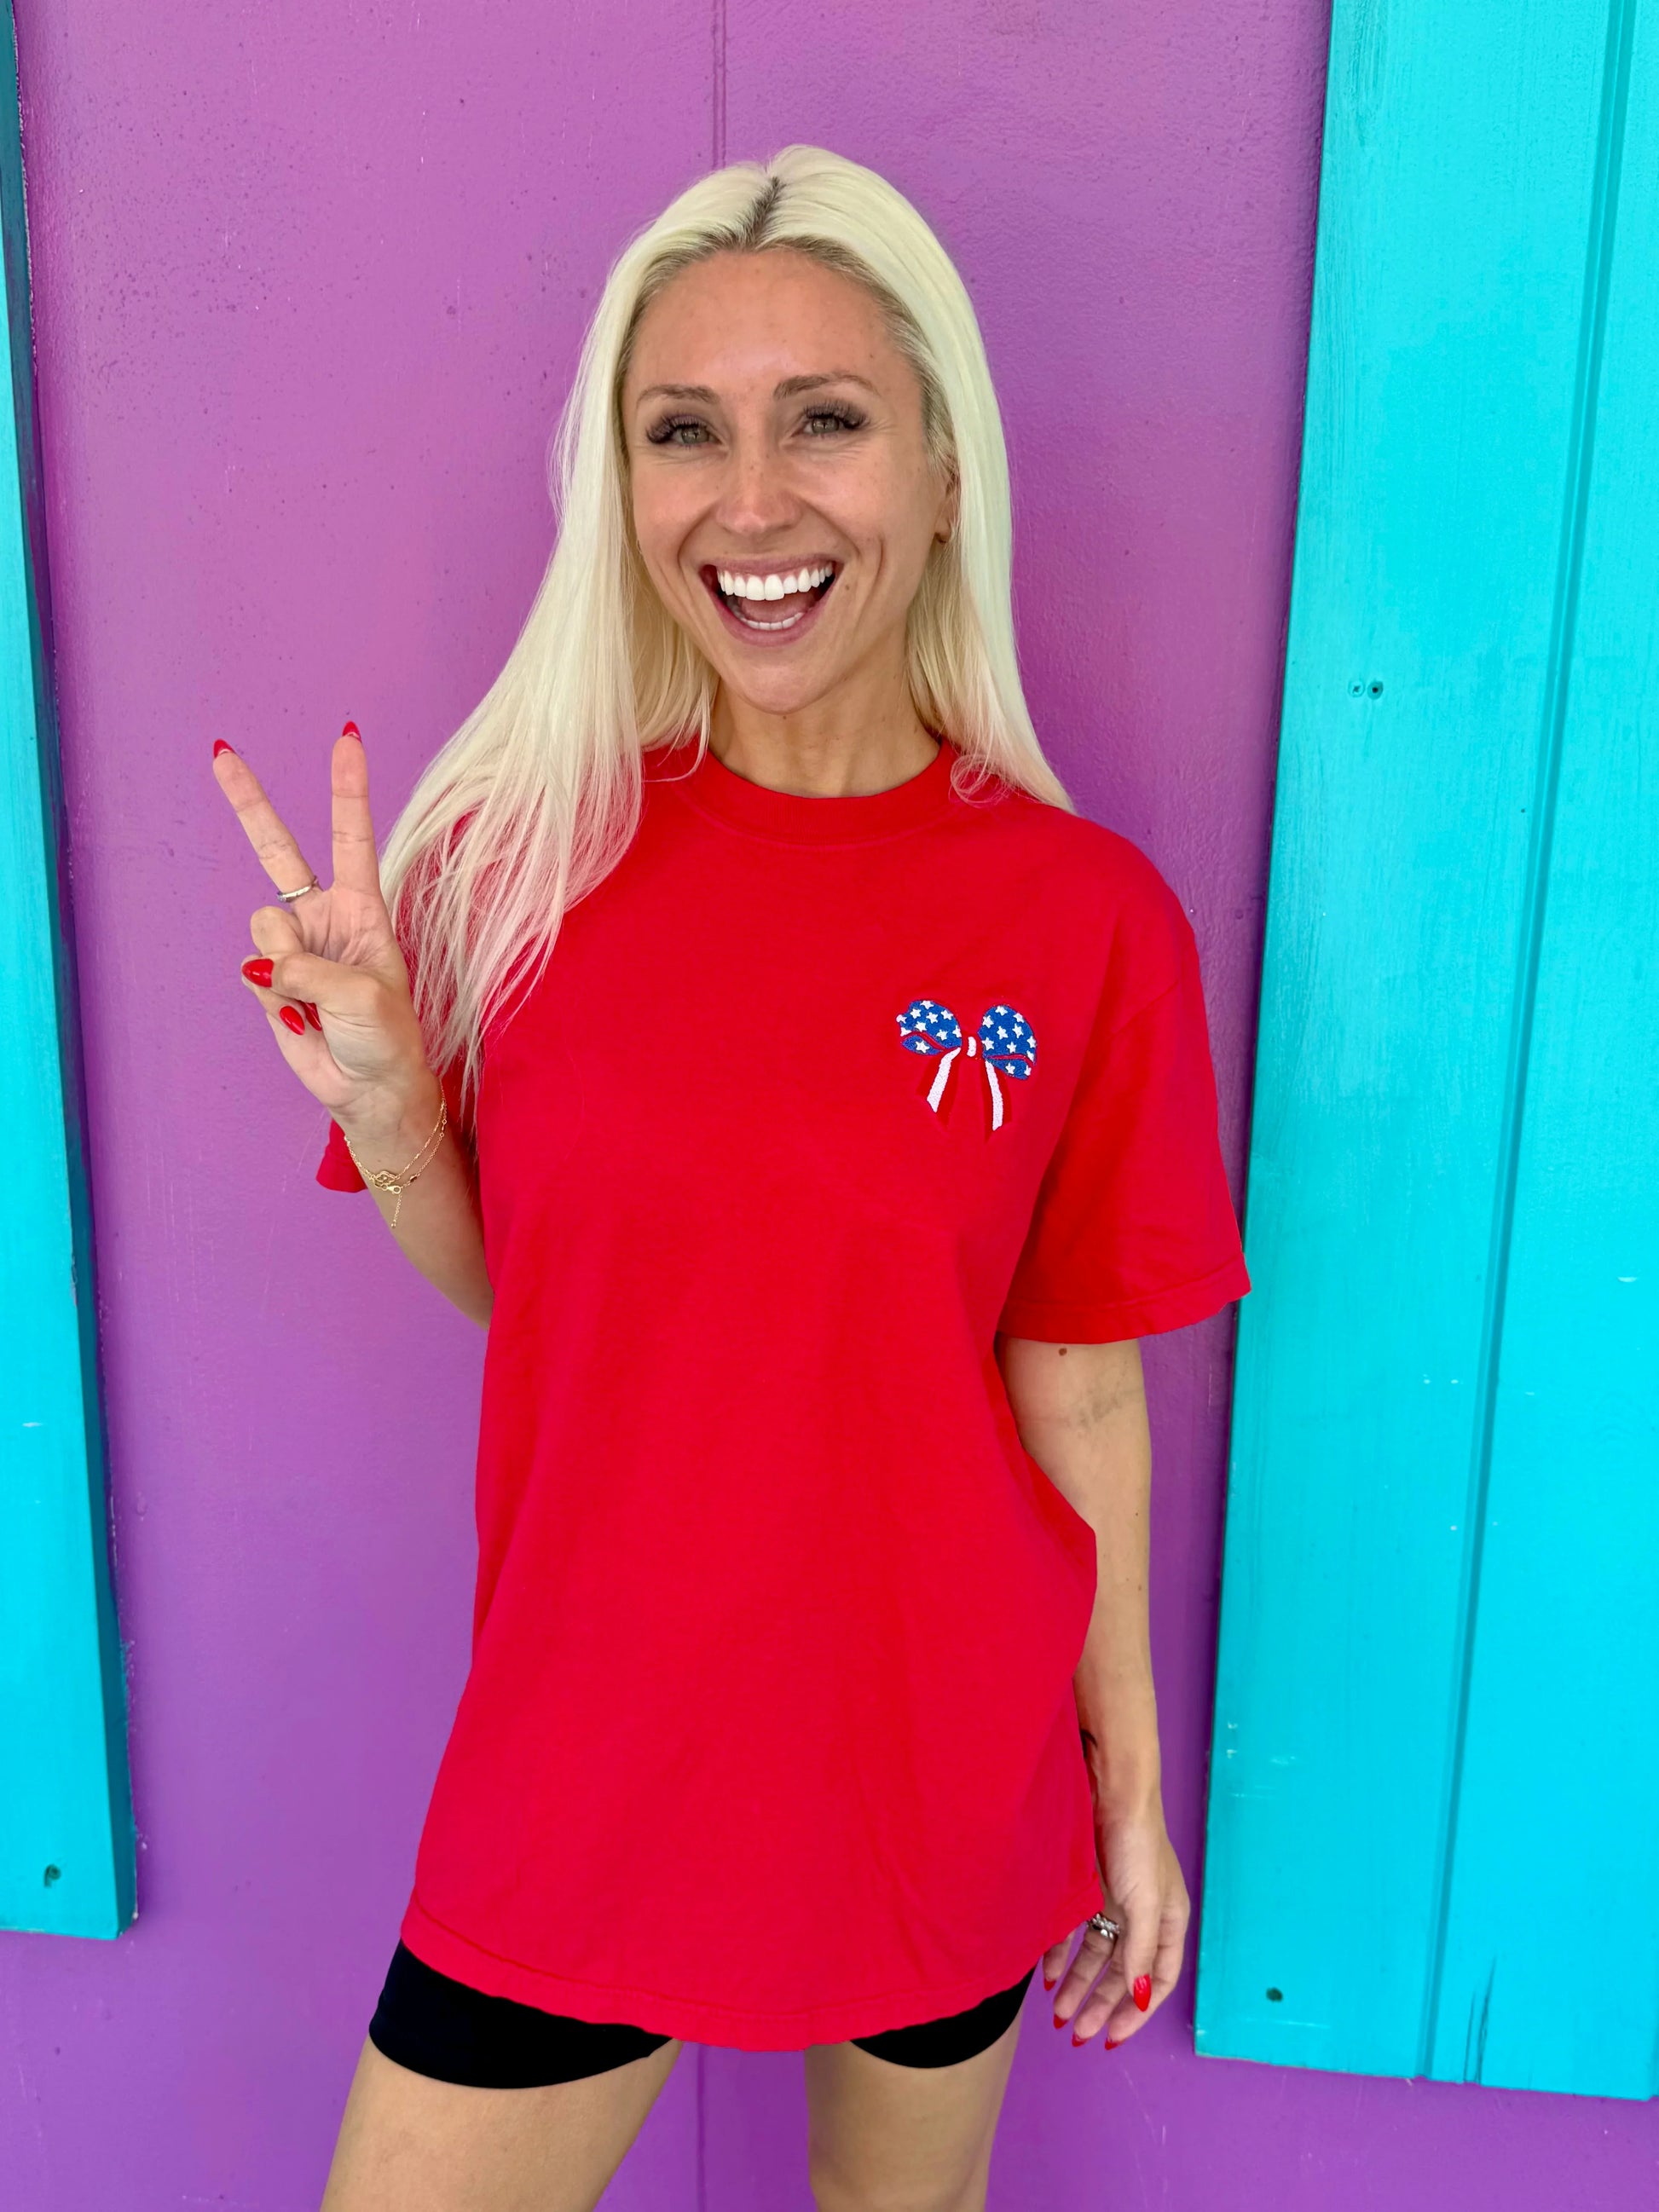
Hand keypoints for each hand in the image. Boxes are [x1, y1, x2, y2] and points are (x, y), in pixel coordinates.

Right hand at [212, 725, 434, 1133]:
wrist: (370, 1089)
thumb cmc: (385, 1037)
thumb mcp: (363, 996)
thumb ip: (308, 969)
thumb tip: (261, 961)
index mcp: (362, 907)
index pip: (351, 836)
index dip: (346, 789)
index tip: (346, 739)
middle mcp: (323, 917)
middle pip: (277, 849)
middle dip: (248, 802)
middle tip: (220, 753)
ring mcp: (292, 947)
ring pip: (263, 927)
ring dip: (283, 963)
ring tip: (314, 999)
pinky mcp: (268, 979)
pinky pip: (252, 970)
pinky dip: (271, 994)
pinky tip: (298, 1016)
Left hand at [1044, 1795, 1189, 2049]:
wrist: (1108, 1790)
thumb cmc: (1137, 1844)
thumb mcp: (1145, 1903)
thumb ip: (1141, 1952)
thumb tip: (1142, 1998)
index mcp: (1167, 1922)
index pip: (1158, 1979)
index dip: (1138, 2011)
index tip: (1113, 2035)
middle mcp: (1142, 1917)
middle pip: (1122, 1973)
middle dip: (1101, 2004)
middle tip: (1078, 2033)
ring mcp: (1113, 1903)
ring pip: (1095, 1956)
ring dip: (1078, 1985)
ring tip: (1059, 2014)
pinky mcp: (1086, 1889)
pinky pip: (1072, 1932)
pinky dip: (1060, 1955)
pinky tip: (1046, 1974)